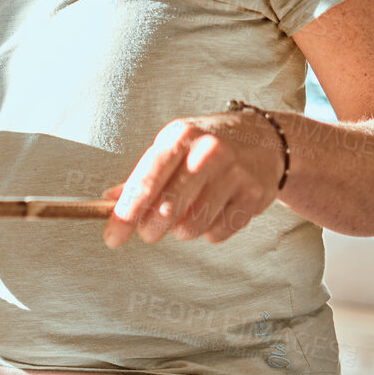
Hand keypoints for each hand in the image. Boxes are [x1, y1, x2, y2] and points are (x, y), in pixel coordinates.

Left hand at [102, 111, 284, 247]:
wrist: (265, 138)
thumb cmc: (207, 145)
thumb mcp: (174, 147)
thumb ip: (143, 175)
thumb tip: (108, 201)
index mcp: (180, 136)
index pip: (146, 181)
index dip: (126, 214)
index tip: (112, 238)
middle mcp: (208, 152)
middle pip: (168, 208)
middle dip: (151, 229)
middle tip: (149, 232)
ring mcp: (235, 173)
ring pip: (192, 226)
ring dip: (182, 230)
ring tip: (189, 213)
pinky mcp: (255, 195)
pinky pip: (218, 233)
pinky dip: (210, 231)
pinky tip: (215, 212)